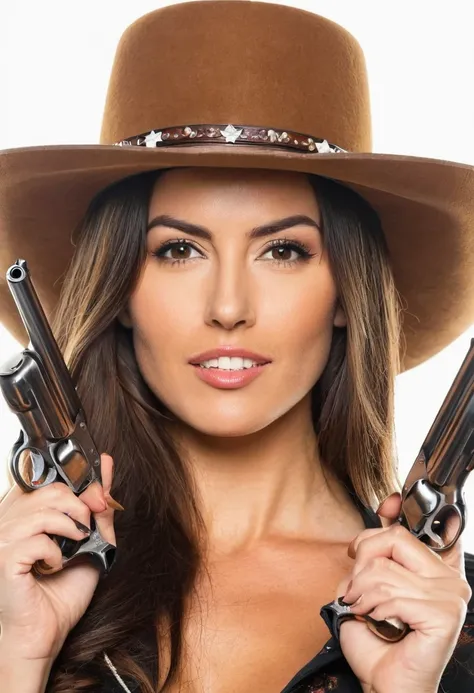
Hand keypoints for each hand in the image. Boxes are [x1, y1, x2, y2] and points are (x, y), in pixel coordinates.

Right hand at [0, 454, 116, 662]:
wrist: (45, 633)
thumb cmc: (60, 593)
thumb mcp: (91, 543)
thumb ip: (98, 509)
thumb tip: (106, 470)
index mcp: (25, 513)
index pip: (49, 477)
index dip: (77, 481)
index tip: (100, 492)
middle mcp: (9, 520)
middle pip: (50, 489)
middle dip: (80, 506)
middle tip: (86, 530)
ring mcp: (3, 538)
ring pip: (44, 511)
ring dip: (70, 529)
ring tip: (73, 548)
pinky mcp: (4, 558)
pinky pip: (37, 540)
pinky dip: (55, 553)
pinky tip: (54, 566)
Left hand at [336, 492, 471, 692]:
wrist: (384, 685)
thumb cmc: (377, 641)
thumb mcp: (369, 585)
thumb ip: (375, 552)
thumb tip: (385, 510)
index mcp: (437, 569)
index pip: (423, 526)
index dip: (401, 510)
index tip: (387, 504)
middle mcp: (450, 579)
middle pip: (395, 539)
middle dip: (363, 561)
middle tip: (357, 588)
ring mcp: (451, 596)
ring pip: (385, 569)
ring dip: (361, 591)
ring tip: (363, 609)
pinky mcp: (444, 614)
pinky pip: (391, 593)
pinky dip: (371, 607)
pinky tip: (375, 620)